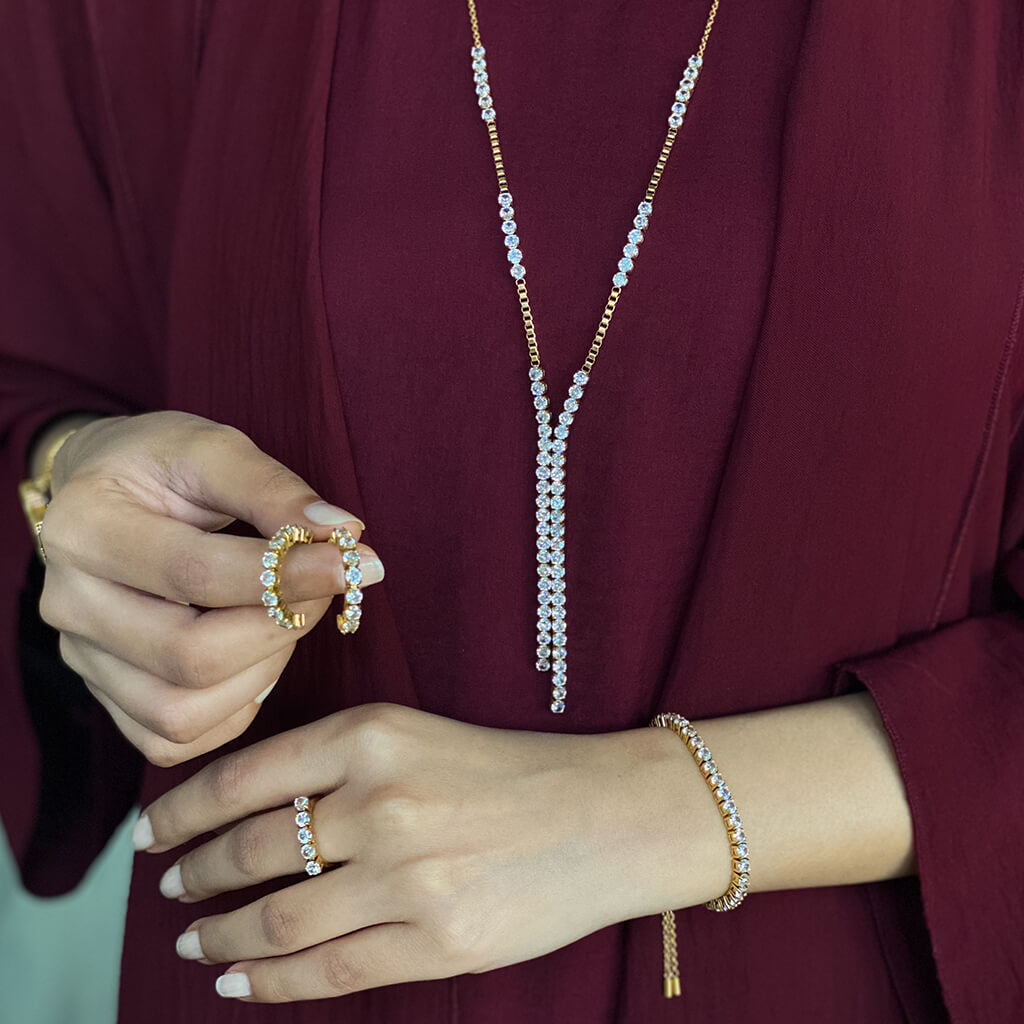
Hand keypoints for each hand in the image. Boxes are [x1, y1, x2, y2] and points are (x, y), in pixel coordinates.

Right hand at [38, 411, 383, 765]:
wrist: (102, 487)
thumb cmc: (161, 462)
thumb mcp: (214, 449)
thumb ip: (275, 489)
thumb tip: (344, 533)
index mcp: (86, 528)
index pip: (197, 574)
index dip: (289, 575)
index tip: (355, 562)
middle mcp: (69, 603)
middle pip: (190, 657)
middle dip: (281, 627)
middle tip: (324, 589)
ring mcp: (81, 657)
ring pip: (180, 713)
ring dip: (261, 672)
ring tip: (286, 618)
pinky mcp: (103, 693)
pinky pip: (172, 739)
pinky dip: (233, 707)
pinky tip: (256, 657)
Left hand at [137, 703, 686, 1002]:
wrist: (610, 814)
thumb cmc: (513, 769)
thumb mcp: (419, 735)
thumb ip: (337, 763)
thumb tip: (245, 810)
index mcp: (374, 733)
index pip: (242, 776)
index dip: (182, 812)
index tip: (152, 836)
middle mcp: (383, 800)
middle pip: (250, 850)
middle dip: (195, 875)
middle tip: (174, 887)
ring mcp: (409, 877)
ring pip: (276, 921)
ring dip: (220, 936)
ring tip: (195, 940)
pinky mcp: (438, 942)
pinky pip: (327, 972)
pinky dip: (267, 983)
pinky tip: (238, 983)